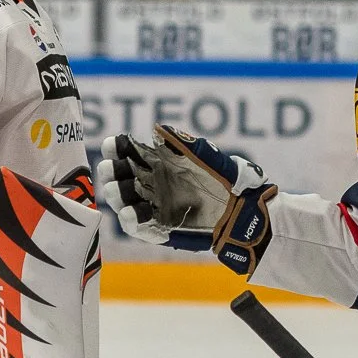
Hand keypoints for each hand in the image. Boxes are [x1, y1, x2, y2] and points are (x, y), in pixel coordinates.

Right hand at [98, 125, 277, 273]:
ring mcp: (153, 206)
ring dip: (117, 195)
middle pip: (120, 177)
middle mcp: (152, 183)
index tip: (114, 144)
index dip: (117, 147)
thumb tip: (158, 129)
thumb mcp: (213, 160)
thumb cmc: (231, 182)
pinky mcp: (159, 228)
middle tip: (112, 168)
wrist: (246, 213)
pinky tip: (131, 213)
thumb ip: (187, 146)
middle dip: (112, 172)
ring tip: (117, 191)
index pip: (129, 152)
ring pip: (124, 201)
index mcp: (160, 162)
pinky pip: (139, 227)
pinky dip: (132, 221)